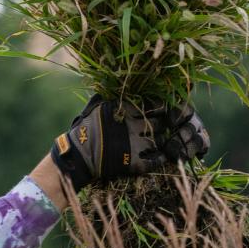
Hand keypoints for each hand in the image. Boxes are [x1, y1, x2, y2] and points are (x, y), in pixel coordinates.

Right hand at [50, 97, 208, 191]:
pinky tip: (165, 157)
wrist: (78, 155)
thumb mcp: (96, 107)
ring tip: (170, 141)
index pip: (156, 104)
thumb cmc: (84, 129)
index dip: (164, 107)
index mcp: (127, 109)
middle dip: (167, 124)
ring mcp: (136, 143)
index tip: (167, 109)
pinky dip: (162, 158)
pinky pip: (156, 160)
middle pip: (162, 122)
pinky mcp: (135, 162)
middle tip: (170, 126)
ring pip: (161, 139)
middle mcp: (135, 124)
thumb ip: (110, 97)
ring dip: (167, 140)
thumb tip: (114, 85)